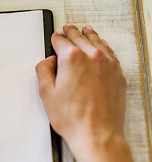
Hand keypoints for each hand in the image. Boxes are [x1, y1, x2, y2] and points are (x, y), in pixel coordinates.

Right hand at [35, 24, 140, 161]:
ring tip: (85, 30)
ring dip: (89, 35)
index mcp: (72, 59)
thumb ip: (43, 71)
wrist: (97, 133)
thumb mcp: (46, 94)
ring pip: (97, 42)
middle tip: (68, 28)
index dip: (56, 38)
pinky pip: (110, 53)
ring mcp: (108, 65)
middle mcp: (92, 57)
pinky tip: (101, 46)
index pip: (61, 42)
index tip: (55, 37)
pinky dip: (103, 46)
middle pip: (80, 38)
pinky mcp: (118, 75)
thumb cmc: (72, 118)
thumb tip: (48, 61)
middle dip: (72, 32)